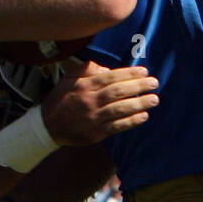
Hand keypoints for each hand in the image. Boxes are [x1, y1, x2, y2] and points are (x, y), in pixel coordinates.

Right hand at [40, 61, 157, 146]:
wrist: (48, 126)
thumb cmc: (61, 99)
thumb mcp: (69, 79)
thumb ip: (87, 70)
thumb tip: (106, 68)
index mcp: (85, 86)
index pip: (110, 77)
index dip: (129, 74)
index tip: (144, 72)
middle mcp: (90, 101)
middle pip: (118, 92)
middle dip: (138, 87)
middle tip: (154, 83)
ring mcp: (93, 118)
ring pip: (119, 109)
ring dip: (139, 104)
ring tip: (154, 99)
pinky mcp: (96, 133)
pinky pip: (116, 126)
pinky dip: (131, 121)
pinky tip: (143, 116)